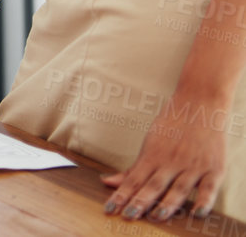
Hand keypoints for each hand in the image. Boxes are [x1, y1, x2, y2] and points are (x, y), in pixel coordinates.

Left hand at [103, 98, 229, 220]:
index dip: (121, 196)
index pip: (134, 180)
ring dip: (168, 204)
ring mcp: (193, 166)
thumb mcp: (150, 144)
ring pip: (179, 188)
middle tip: (128, 217)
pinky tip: (197, 213)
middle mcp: (171, 162)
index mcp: (152, 156)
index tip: (109, 210)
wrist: (200, 105)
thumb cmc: (172, 126)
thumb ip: (133, 169)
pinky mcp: (214, 168)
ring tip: (156, 217)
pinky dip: (204, 201)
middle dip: (140, 202)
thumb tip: (107, 182)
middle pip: (153, 185)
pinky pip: (209, 188)